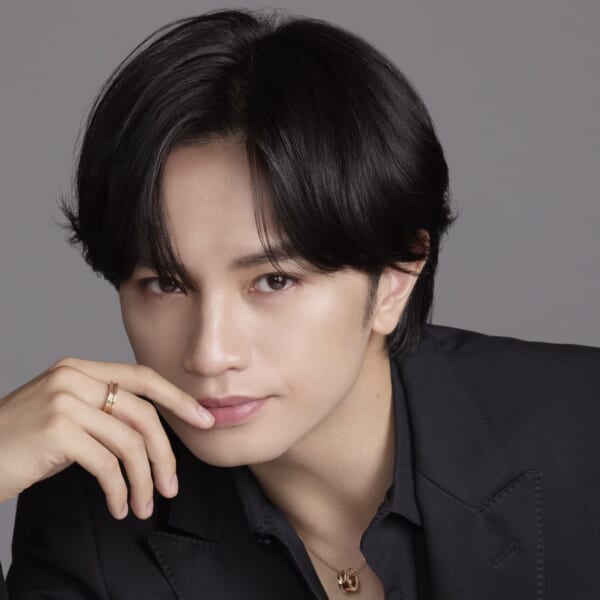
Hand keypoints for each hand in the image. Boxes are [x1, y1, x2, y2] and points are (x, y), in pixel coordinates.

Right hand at [0, 357, 214, 518]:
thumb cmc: (22, 441)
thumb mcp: (67, 414)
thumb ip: (105, 412)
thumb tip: (154, 433)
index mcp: (81, 368)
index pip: (143, 377)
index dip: (177, 398)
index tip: (203, 419)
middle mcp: (74, 377)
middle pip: (143, 414)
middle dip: (165, 453)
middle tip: (172, 485)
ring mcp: (64, 401)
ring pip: (129, 442)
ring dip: (143, 480)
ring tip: (145, 504)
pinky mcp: (56, 430)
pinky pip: (107, 464)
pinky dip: (119, 490)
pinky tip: (119, 506)